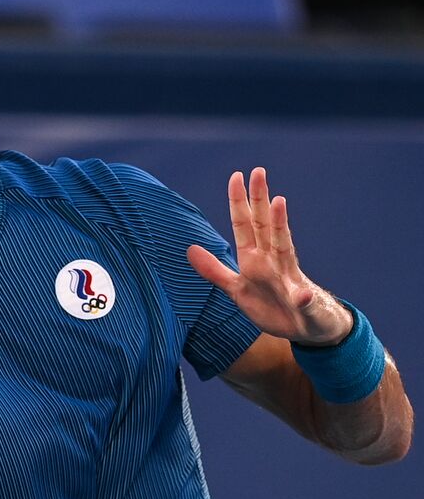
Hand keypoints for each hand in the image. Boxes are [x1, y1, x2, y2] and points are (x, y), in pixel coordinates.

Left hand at [187, 167, 352, 346]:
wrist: (306, 327)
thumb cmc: (271, 304)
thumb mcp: (236, 289)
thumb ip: (215, 271)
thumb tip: (191, 249)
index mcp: (255, 260)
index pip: (246, 226)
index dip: (239, 203)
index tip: (236, 176)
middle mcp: (274, 262)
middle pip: (265, 226)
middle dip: (260, 200)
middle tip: (257, 171)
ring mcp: (290, 280)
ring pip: (285, 249)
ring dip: (280, 227)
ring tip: (278, 203)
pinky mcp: (304, 305)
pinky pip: (303, 301)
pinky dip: (302, 297)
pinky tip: (302, 295)